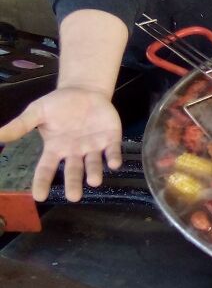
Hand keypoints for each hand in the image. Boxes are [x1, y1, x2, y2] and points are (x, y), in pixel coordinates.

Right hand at [0, 88, 122, 201]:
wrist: (84, 91)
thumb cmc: (58, 104)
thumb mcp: (37, 112)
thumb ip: (20, 125)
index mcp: (55, 149)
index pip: (46, 169)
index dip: (43, 182)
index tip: (39, 197)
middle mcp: (74, 152)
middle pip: (73, 171)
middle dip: (74, 183)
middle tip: (74, 197)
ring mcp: (93, 147)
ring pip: (93, 164)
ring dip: (94, 173)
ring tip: (94, 182)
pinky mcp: (110, 139)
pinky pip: (112, 151)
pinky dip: (114, 157)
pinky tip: (114, 164)